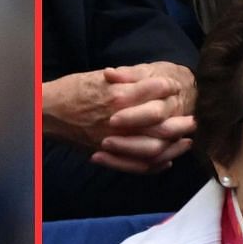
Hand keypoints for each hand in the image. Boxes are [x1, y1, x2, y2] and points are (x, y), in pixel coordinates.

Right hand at [43, 62, 196, 172]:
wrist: (47, 111)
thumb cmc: (71, 91)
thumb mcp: (99, 77)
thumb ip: (126, 79)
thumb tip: (151, 78)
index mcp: (118, 96)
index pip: (155, 93)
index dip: (169, 90)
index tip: (178, 88)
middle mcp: (119, 120)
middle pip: (160, 125)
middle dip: (180, 123)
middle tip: (195, 121)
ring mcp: (114, 140)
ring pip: (152, 149)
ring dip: (172, 147)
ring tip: (186, 143)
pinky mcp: (108, 153)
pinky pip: (135, 165)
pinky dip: (153, 166)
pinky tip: (166, 162)